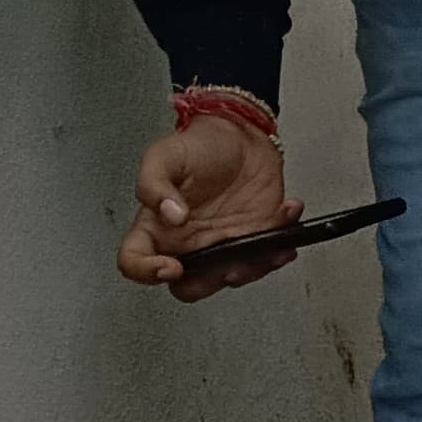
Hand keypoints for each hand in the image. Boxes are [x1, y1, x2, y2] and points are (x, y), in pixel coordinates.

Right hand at [121, 115, 295, 298]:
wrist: (241, 137)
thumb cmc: (199, 146)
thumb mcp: (164, 155)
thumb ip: (154, 184)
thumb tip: (169, 215)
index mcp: (157, 226)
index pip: (135, 260)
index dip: (147, 271)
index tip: (169, 265)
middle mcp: (189, 241)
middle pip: (189, 284)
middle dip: (209, 280)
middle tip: (224, 259)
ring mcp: (223, 243)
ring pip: (233, 277)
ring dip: (254, 265)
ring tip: (265, 239)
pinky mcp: (255, 239)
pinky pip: (267, 257)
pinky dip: (280, 246)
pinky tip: (285, 215)